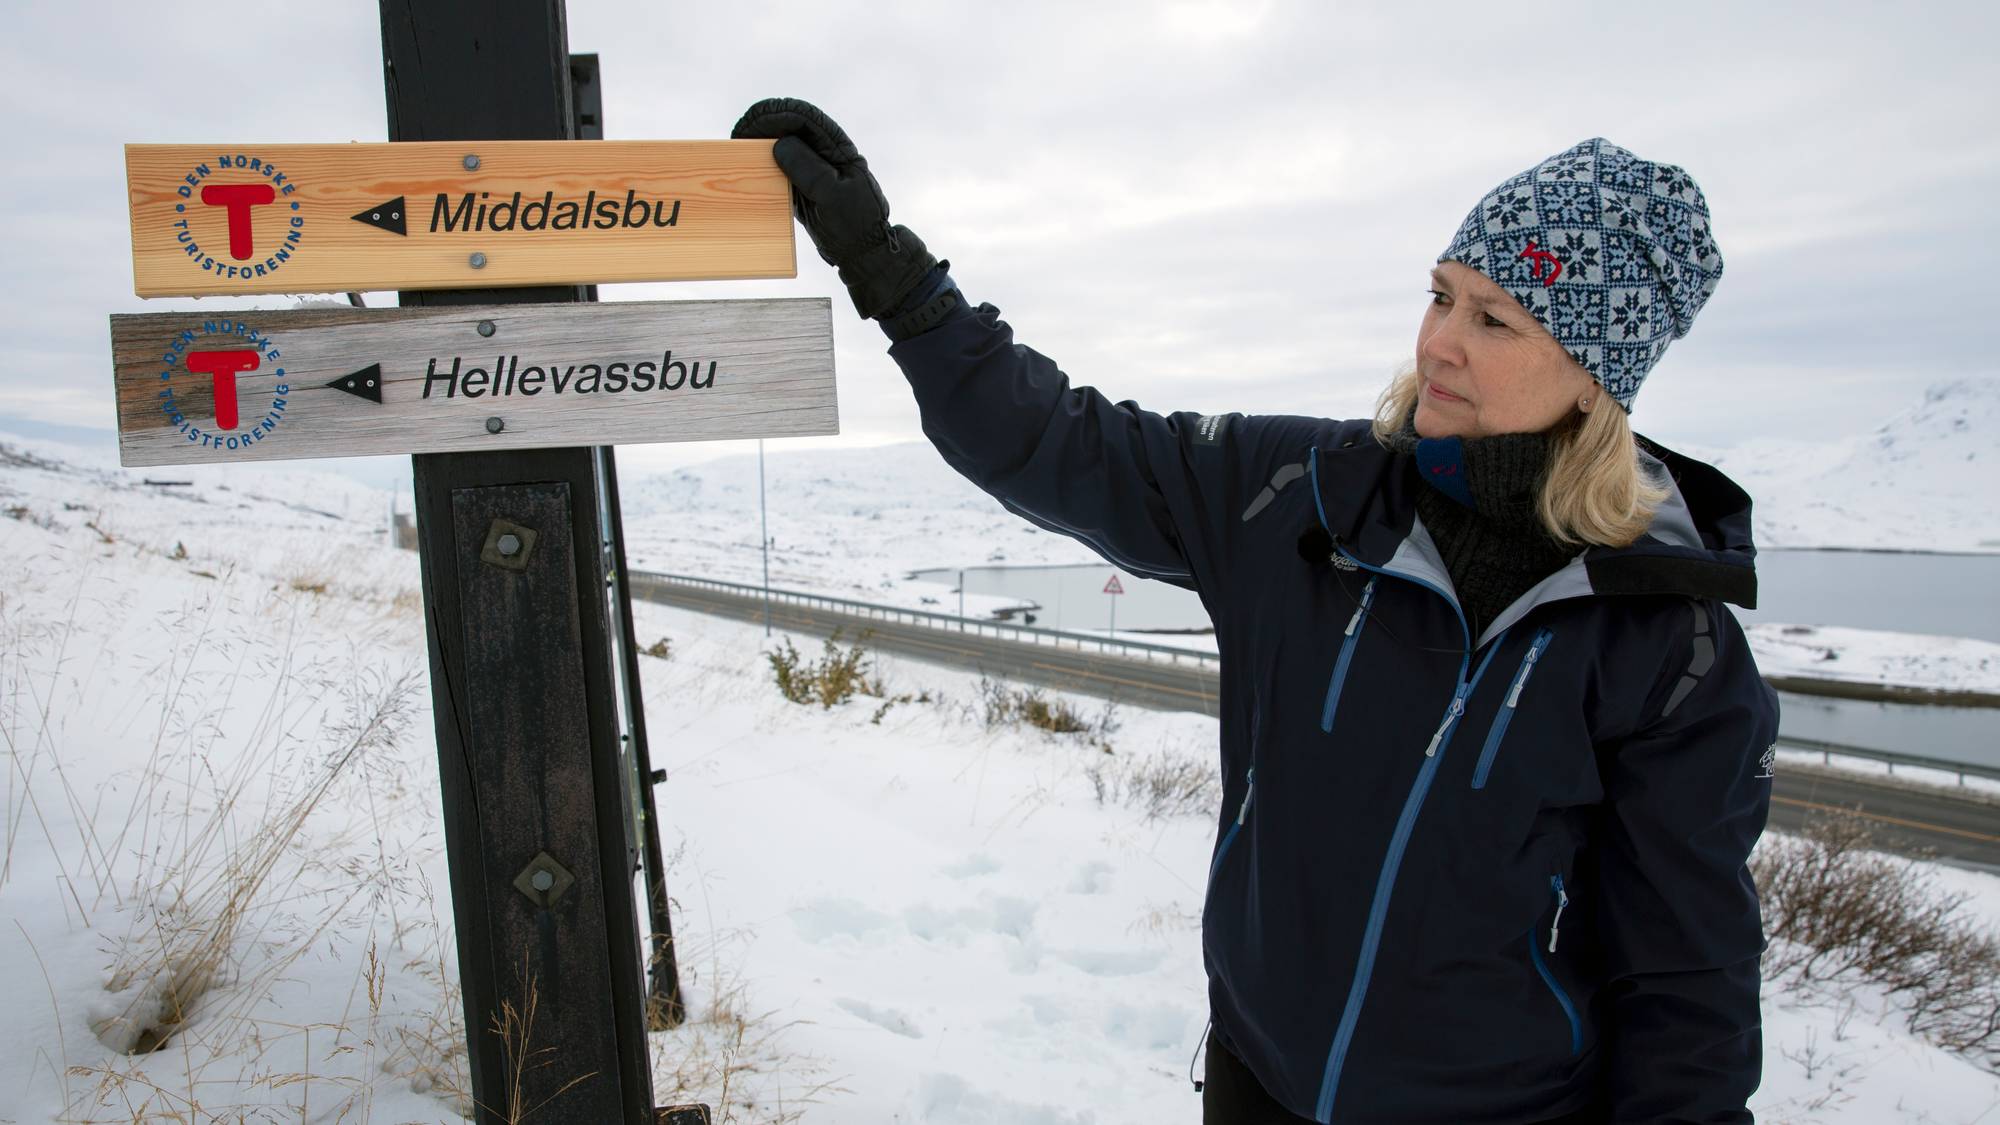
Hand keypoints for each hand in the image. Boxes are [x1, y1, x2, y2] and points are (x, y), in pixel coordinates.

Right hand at [732, 97, 938, 318]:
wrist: (862, 252)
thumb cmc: (854, 223)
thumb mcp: (832, 195)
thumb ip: (807, 168)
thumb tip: (779, 143)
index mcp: (837, 146)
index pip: (804, 118)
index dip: (775, 116)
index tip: (751, 125)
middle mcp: (825, 152)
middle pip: (790, 127)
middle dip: (763, 124)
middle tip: (738, 133)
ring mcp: (813, 168)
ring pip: (783, 145)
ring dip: (761, 143)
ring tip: (738, 145)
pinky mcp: (804, 186)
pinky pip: (781, 168)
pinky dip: (764, 165)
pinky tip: (749, 166)